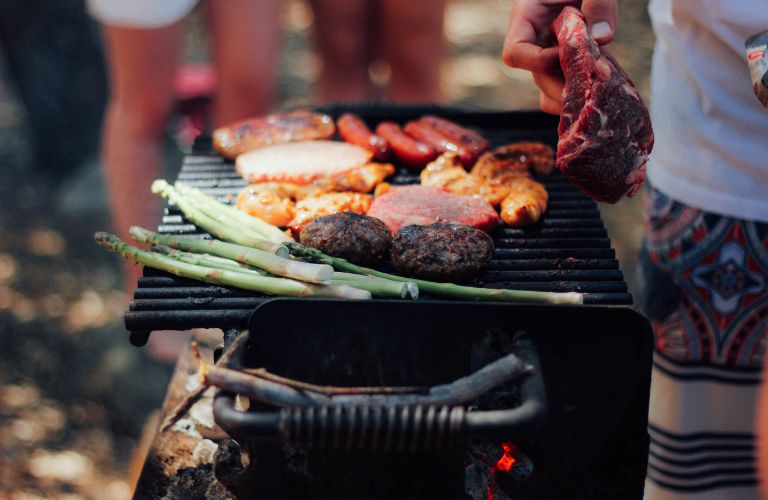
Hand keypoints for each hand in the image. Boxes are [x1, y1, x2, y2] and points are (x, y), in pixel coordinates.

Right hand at [502, 0, 617, 113]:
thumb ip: (599, 2)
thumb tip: (602, 37)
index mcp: (528, 15)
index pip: (516, 53)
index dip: (539, 62)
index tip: (569, 55)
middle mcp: (536, 38)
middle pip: (537, 76)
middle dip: (564, 87)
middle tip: (594, 91)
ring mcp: (550, 51)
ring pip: (549, 88)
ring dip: (572, 97)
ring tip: (599, 96)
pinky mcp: (568, 59)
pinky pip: (566, 86)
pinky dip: (583, 93)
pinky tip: (605, 88)